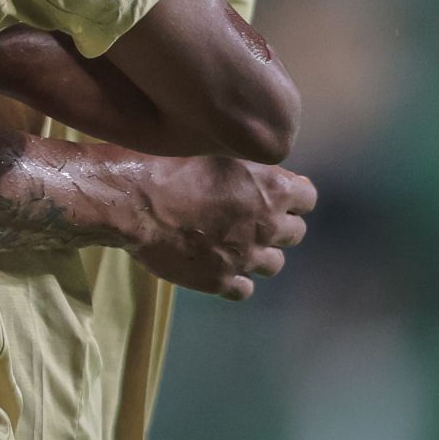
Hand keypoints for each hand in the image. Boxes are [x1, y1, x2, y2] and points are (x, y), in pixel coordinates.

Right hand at [130, 156, 316, 300]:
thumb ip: (244, 165)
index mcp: (272, 188)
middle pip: (295, 233)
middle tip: (250, 216)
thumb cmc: (166, 164)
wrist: (131, 202)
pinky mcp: (219, 281)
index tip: (271, 191)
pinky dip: (235, 279)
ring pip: (274, 264)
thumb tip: (254, 168)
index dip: (291, 193)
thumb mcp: (212, 149)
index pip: (308, 197)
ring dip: (259, 253)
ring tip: (235, 244)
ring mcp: (245, 258)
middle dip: (278, 224)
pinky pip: (244, 290)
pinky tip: (217, 266)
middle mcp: (267, 225)